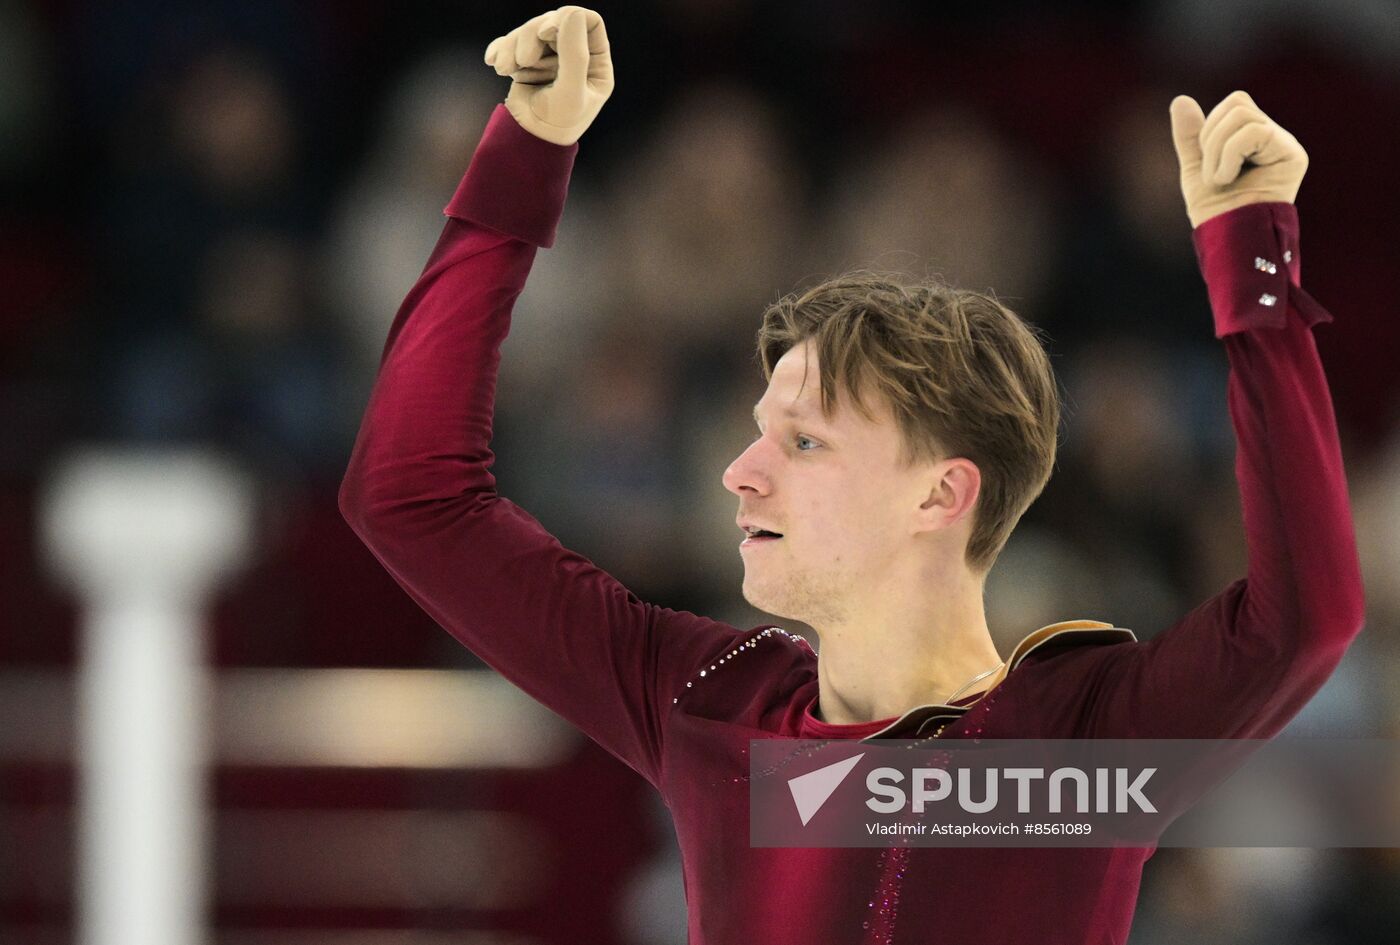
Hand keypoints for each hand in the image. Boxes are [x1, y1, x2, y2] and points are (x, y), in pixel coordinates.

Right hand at [484, 6, 613, 145]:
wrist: (529, 142)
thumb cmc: (557, 124)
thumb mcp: (569, 93)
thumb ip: (574, 55)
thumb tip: (573, 14)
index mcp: (596, 63)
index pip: (589, 22)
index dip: (568, 18)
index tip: (546, 32)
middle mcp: (575, 56)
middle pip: (554, 22)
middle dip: (533, 36)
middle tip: (523, 59)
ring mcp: (549, 56)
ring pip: (531, 30)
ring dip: (514, 45)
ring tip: (505, 68)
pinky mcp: (526, 60)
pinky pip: (512, 42)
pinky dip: (501, 49)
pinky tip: (495, 63)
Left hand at [1169, 90, 1308, 228]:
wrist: (1228, 240)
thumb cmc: (1215, 211)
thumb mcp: (1196, 167)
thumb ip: (1191, 135)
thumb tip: (1180, 99)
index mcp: (1255, 139)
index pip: (1234, 104)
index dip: (1209, 129)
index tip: (1208, 165)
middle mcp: (1275, 138)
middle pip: (1238, 103)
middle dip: (1211, 139)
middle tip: (1214, 175)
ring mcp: (1286, 146)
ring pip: (1243, 114)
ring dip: (1217, 150)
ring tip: (1221, 179)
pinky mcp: (1294, 156)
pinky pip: (1254, 131)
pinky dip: (1229, 155)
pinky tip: (1231, 179)